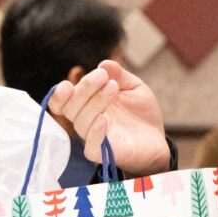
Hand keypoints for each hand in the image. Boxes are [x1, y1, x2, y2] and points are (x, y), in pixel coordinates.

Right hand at [48, 60, 170, 176]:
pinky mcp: (104, 153)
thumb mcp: (133, 87)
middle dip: (84, 88)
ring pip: (82, 122)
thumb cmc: (140, 113)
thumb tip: (103, 64)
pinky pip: (91, 146)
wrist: (157, 138)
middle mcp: (86, 120)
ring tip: (113, 87)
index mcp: (87, 104)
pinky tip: (104, 119)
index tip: (69, 83)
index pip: (62, 101)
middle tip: (102, 76)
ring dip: (95, 102)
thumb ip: (119, 75)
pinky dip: (95, 132)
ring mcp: (94, 137)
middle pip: (71, 107)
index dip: (60, 94)